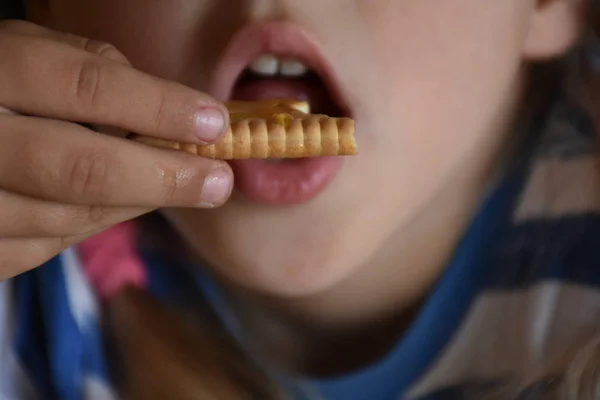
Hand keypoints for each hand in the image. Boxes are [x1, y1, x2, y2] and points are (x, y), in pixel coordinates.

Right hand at [0, 20, 232, 278]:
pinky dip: (92, 226)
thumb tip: (167, 108)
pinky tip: (120, 205)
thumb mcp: (26, 50)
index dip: (158, 108)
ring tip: (179, 188)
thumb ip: (89, 68)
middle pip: (80, 169)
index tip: (214, 124)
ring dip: (136, 204)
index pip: (84, 87)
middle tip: (218, 182)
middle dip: (162, 177)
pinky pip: (44, 247)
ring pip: (68, 217)